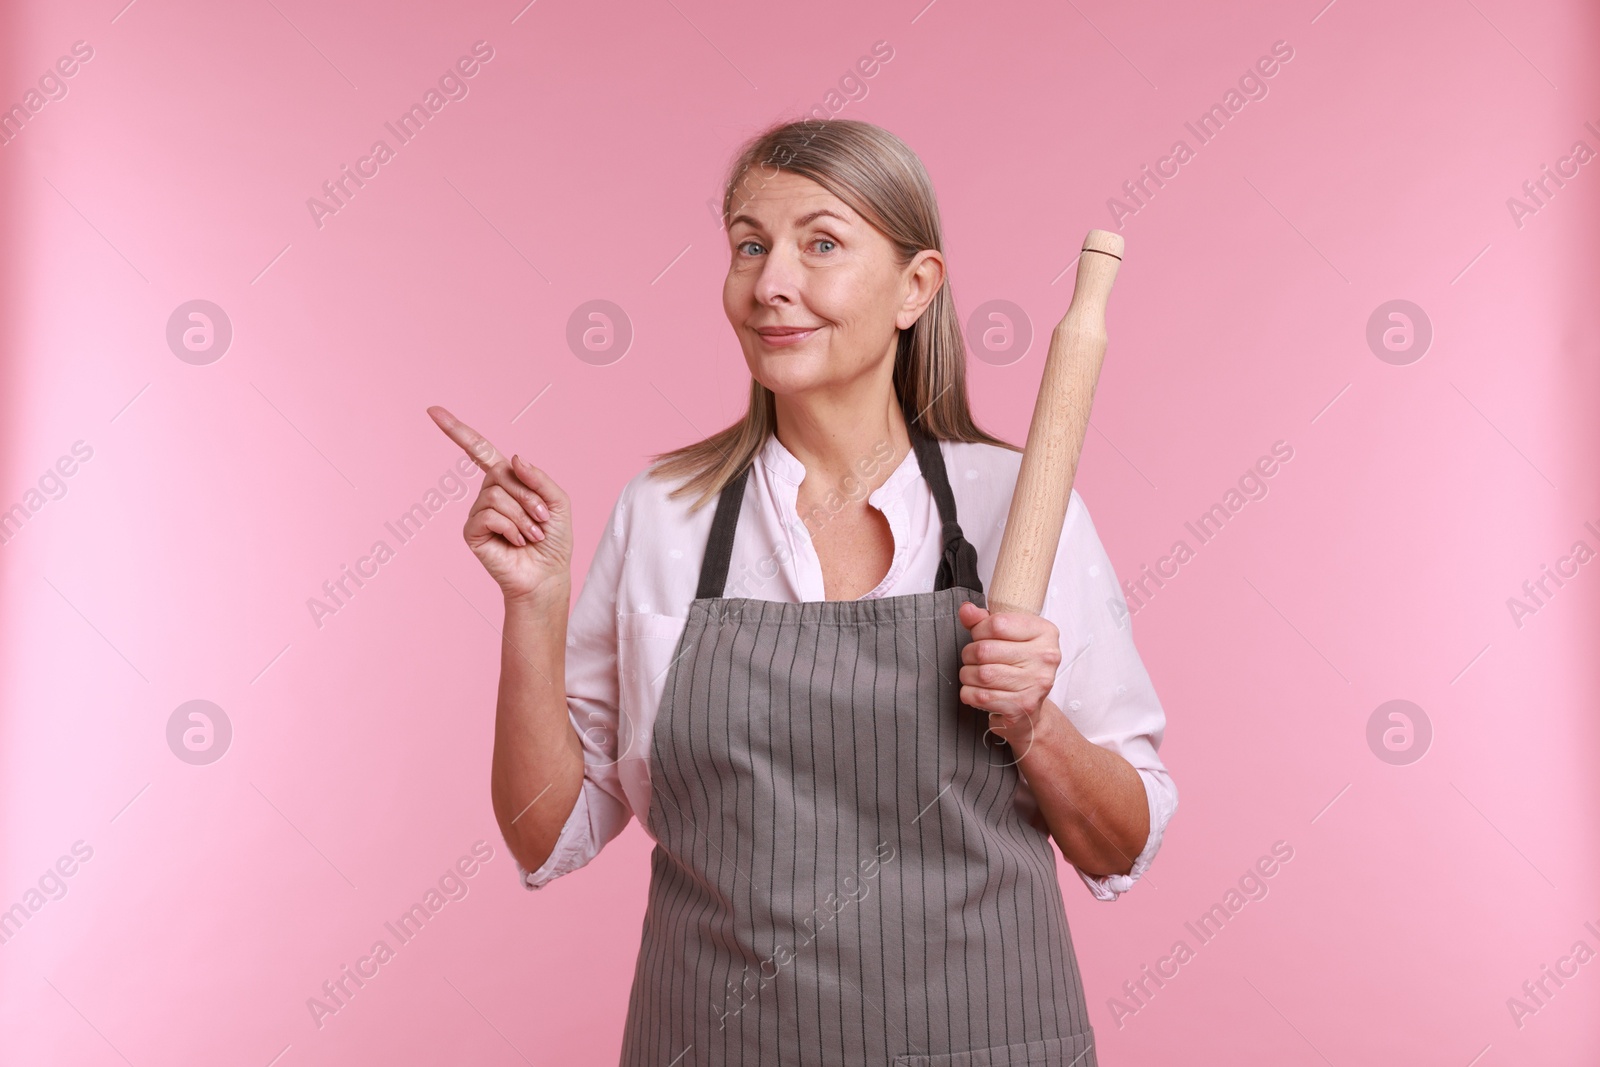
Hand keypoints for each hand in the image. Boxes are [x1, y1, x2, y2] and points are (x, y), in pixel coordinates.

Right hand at [426, 405, 571, 604]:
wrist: (547, 575)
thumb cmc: (553, 539)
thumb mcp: (557, 501)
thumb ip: (538, 477)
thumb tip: (513, 457)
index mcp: (507, 481)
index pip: (479, 450)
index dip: (457, 431)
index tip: (433, 411)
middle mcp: (489, 493)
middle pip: (500, 474)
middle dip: (529, 497)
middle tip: (542, 519)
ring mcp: (478, 512)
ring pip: (496, 495)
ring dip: (522, 516)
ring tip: (531, 534)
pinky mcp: (471, 532)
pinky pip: (488, 514)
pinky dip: (510, 527)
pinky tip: (517, 542)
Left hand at [957, 601, 1061, 755]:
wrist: (1029, 709)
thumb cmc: (1017, 665)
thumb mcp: (1006, 636)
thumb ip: (984, 620)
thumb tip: (966, 610)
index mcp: (1044, 632)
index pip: (997, 623)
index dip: (978, 629)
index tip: (979, 636)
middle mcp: (1045, 657)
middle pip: (985, 650)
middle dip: (969, 653)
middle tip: (973, 658)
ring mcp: (1036, 683)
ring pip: (981, 674)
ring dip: (967, 674)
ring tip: (974, 674)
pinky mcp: (1023, 706)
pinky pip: (980, 696)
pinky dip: (969, 693)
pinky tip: (978, 690)